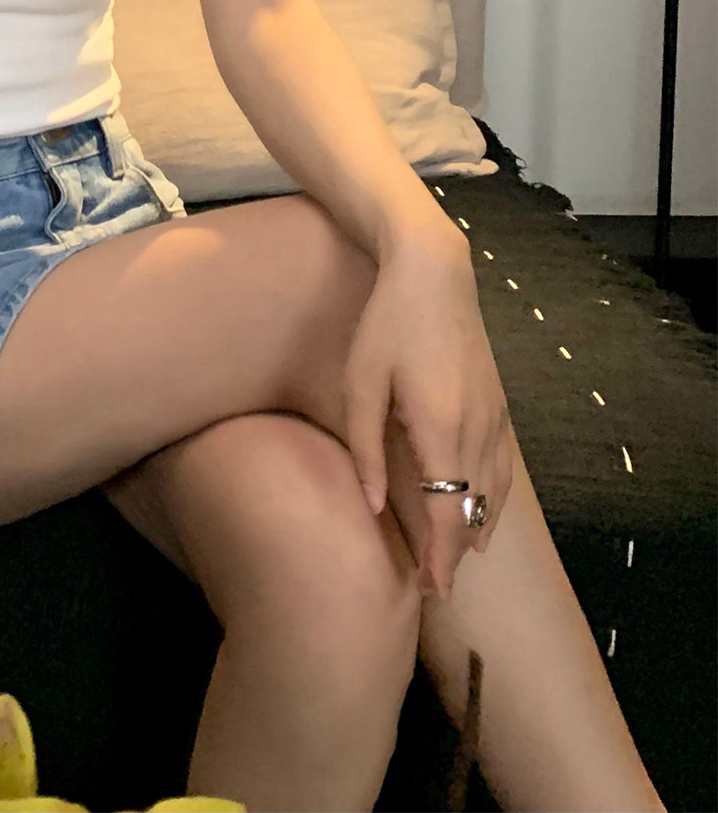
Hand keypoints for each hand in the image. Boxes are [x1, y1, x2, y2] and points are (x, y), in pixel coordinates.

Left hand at [342, 233, 512, 598]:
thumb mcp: (360, 383)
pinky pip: (502, 467)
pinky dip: (493, 499)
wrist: (434, 272)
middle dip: (456, 554)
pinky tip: (482, 512)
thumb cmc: (386, 324)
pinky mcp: (500, 403)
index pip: (448, 513)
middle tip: (434, 589)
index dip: (441, 558)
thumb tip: (373, 507)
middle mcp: (477, 429)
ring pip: (494, 492)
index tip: (429, 591)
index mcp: (440, 428)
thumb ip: (364, 448)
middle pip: (474, 510)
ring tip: (457, 561)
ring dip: (477, 529)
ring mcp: (495, 416)